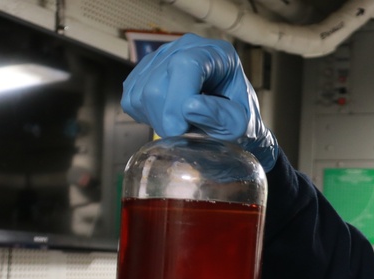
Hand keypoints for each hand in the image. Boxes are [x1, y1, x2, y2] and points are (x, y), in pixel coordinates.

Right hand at [121, 35, 277, 170]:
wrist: (231, 125)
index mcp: (217, 54)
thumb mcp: (241, 126)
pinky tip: (169, 119)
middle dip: (169, 120)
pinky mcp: (144, 73)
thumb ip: (221, 117)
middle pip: (158, 84)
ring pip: (141, 94)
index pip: (186, 65)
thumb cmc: (240, 124)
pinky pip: (131, 100)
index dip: (177, 101)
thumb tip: (189, 108)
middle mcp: (186, 48)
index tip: (179, 131)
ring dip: (159, 122)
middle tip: (189, 135)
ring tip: (183, 127)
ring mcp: (162, 57)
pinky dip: (147, 118)